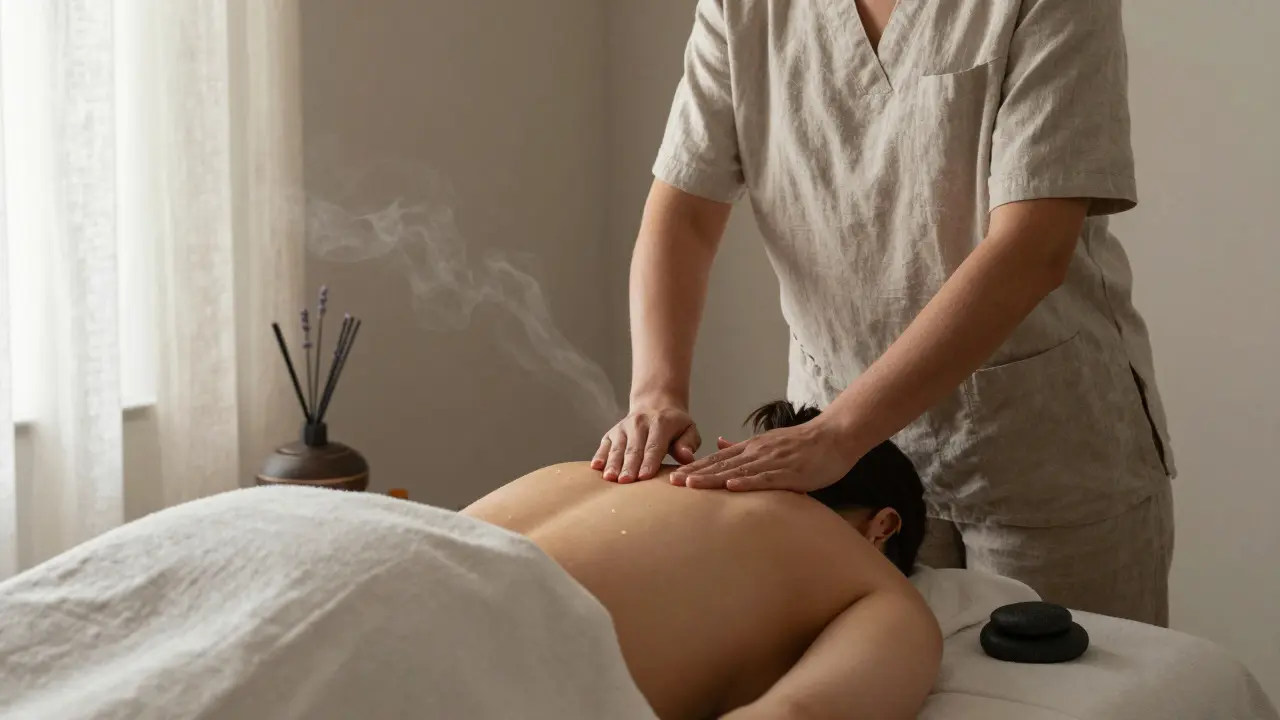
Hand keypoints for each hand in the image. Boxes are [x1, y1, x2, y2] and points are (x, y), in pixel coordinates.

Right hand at [592, 399, 700, 482]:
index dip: (649, 461)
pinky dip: (600, 456)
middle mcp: (639, 423)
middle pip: (633, 448)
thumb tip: (686, 457)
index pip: (654, 445)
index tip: (645, 476)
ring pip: (617, 447)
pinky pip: (605, 445)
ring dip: (613, 463)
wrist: (655, 404)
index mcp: (661, 423)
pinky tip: (595, 467)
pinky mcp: (612, 433)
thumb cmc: (674, 425)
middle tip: (626, 481)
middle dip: (629, 466)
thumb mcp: (688, 429)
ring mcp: (623, 427)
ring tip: (610, 478)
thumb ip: (688, 443)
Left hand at [670, 414, 857, 491]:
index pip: (718, 458)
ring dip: (713, 478)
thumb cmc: (803, 445)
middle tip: (672, 483)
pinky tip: (732, 486)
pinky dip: (748, 482)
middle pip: (721, 464)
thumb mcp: (768, 442)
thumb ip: (743, 446)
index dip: (696, 468)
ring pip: (738, 470)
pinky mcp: (790, 472)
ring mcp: (773, 461)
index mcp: (752, 447)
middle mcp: (758, 452)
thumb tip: (719, 442)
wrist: (834, 436)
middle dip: (696, 474)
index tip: (674, 477)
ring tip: (692, 486)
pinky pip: (766, 478)